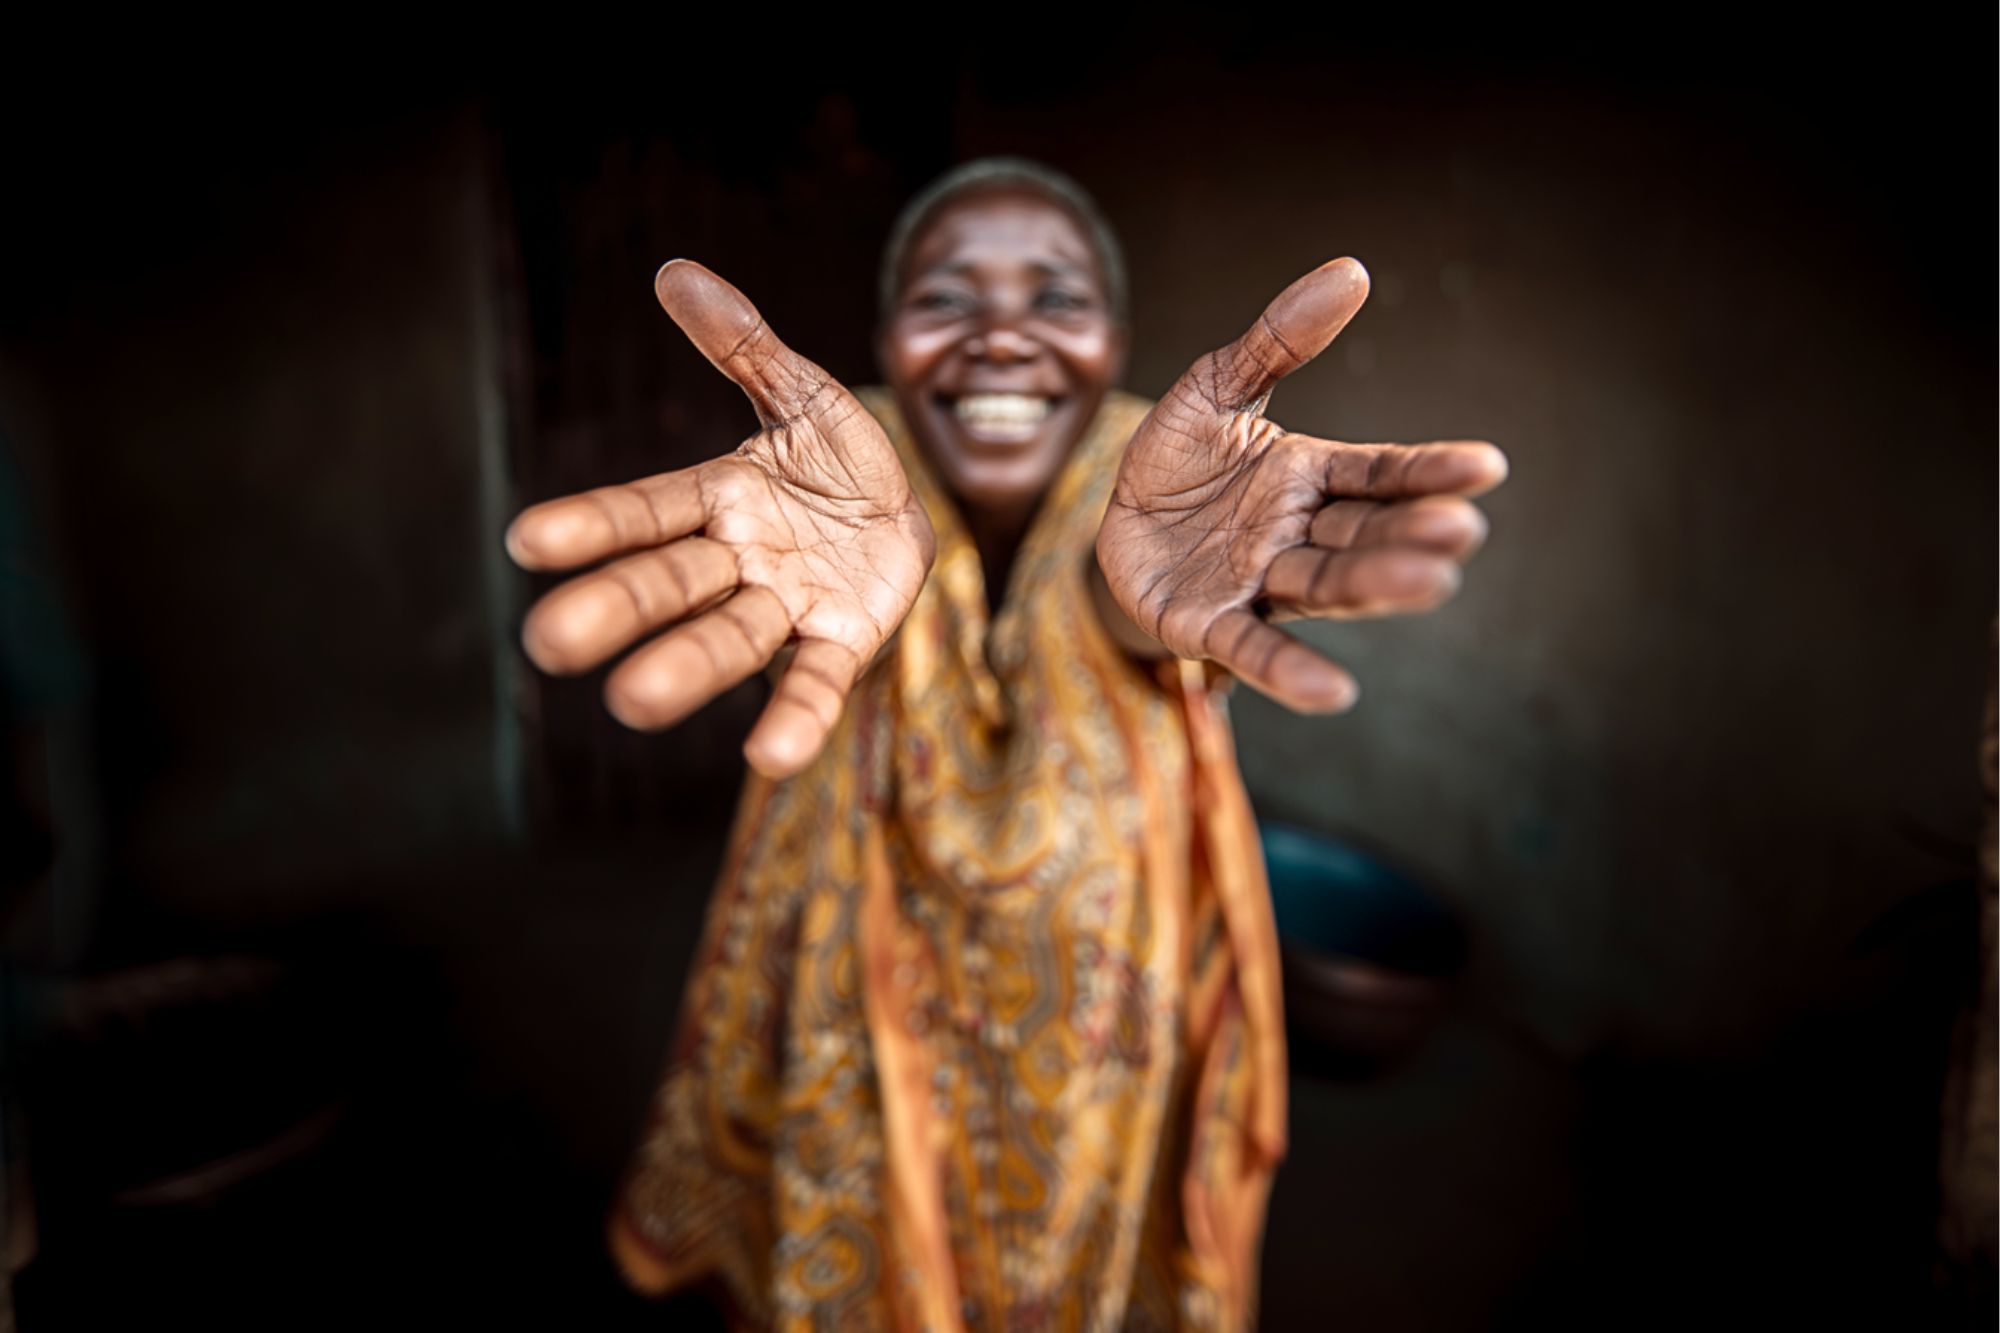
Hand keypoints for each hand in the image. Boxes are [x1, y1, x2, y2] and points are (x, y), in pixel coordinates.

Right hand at [504, 261, 934, 779]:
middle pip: (668, 584)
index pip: (644, 512)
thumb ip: (744, 344)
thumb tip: (675, 272)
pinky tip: (771, 757)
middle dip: (616, 609)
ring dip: (685, 670)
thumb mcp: (802, 392)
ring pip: (729, 639)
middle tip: (550, 643)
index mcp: (716, 498)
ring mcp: (787, 605)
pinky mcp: (841, 639)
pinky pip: (816, 682)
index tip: (526, 542)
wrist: (910, 512)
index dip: (591, 526)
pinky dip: (797, 719)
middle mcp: (738, 560)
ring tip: (634, 703)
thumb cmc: (839, 459)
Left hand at [1094, 258, 1505, 710]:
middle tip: (1461, 533)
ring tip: (1428, 585)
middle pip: (1364, 537)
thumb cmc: (1177, 459)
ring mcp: (1261, 585)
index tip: (1487, 467)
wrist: (1111, 522)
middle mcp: (1300, 535)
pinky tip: (1336, 693)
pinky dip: (1292, 672)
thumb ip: (1278, 340)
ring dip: (1374, 590)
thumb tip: (1352, 271)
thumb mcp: (1215, 387)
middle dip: (1411, 536)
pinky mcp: (1212, 626)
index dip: (1428, 472)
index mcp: (1312, 476)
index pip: (1380, 473)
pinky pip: (1256, 650)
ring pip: (1326, 588)